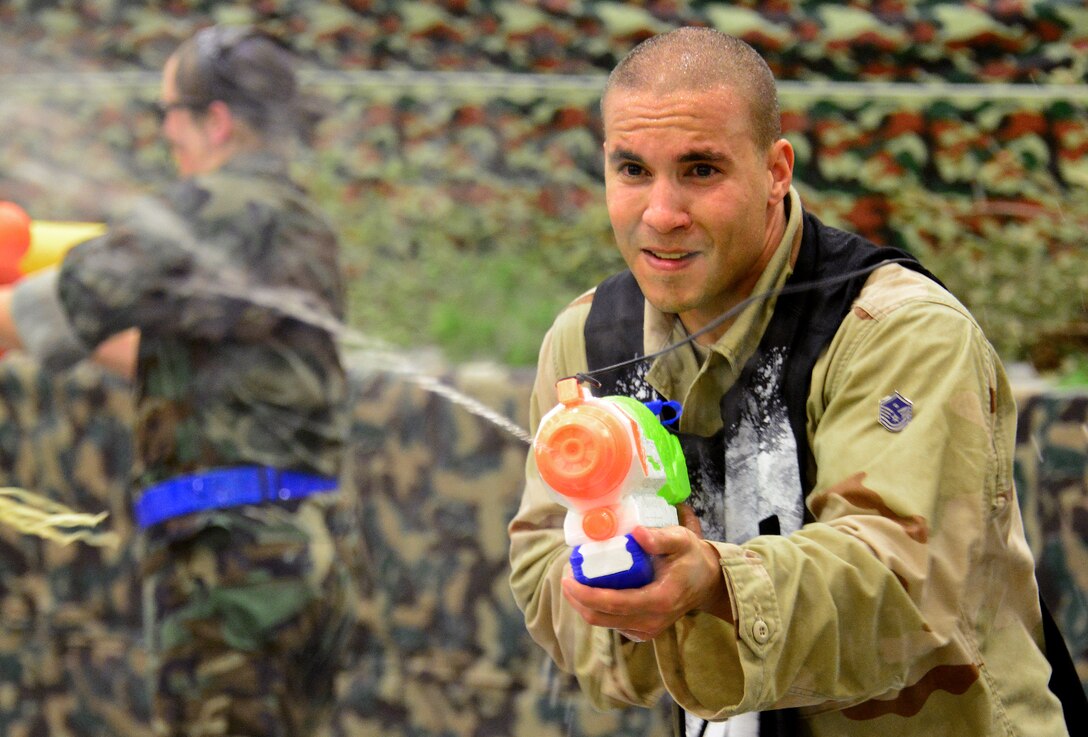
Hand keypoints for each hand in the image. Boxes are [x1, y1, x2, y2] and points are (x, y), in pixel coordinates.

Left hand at [560, 504, 732, 641]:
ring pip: (603, 621)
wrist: (706, 581)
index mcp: (660, 600)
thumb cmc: (691, 557)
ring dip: (584, 602)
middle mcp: (651, 621)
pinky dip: (596, 606)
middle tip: (567, 572)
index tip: (567, 578)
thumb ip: (660, 538)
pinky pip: (611, 621)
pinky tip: (592, 586)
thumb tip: (636, 533)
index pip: (614, 603)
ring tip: (576, 575)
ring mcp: (646, 629)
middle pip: (601, 617)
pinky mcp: (641, 630)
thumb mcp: (681, 540)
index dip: (585, 594)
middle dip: (577, 598)